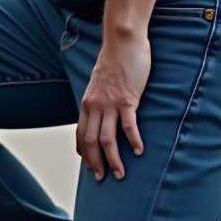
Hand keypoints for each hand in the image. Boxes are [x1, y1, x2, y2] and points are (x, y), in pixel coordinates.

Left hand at [76, 34, 149, 180]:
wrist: (122, 42)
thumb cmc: (114, 62)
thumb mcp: (100, 84)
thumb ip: (99, 100)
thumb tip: (102, 114)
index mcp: (87, 103)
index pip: (80, 134)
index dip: (84, 153)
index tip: (90, 166)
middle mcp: (95, 105)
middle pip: (90, 141)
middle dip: (96, 162)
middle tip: (103, 178)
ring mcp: (110, 103)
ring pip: (107, 139)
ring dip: (113, 159)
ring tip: (120, 174)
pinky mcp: (128, 99)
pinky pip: (128, 126)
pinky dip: (133, 141)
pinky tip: (139, 151)